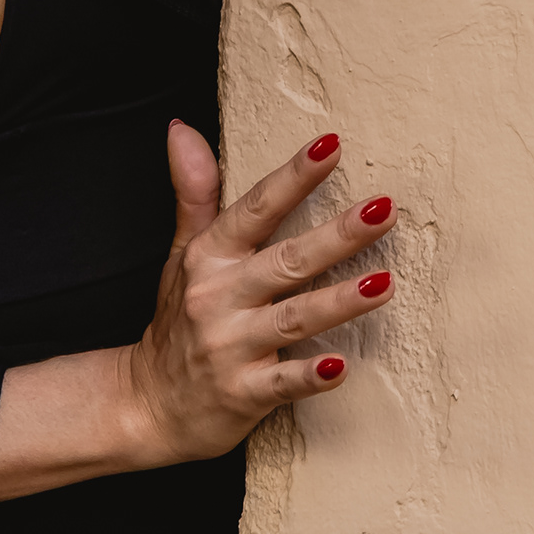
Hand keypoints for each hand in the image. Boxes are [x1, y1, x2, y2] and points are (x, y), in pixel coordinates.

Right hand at [119, 123, 393, 465]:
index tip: (331, 145)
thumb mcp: (183, 254)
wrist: (148, 404)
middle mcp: (218, 297)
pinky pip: (282, 384)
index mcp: (209, 257)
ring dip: (338, 301)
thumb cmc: (178, 321)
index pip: (255, 209)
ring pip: (293, 318)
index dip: (293, 177)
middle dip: (337, 235)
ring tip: (384, 283)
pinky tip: (342, 367)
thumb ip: (194, 193)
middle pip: (286, 260)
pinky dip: (310, 376)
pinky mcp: (242, 393)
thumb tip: (181, 128)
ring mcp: (230, 347)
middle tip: (383, 209)